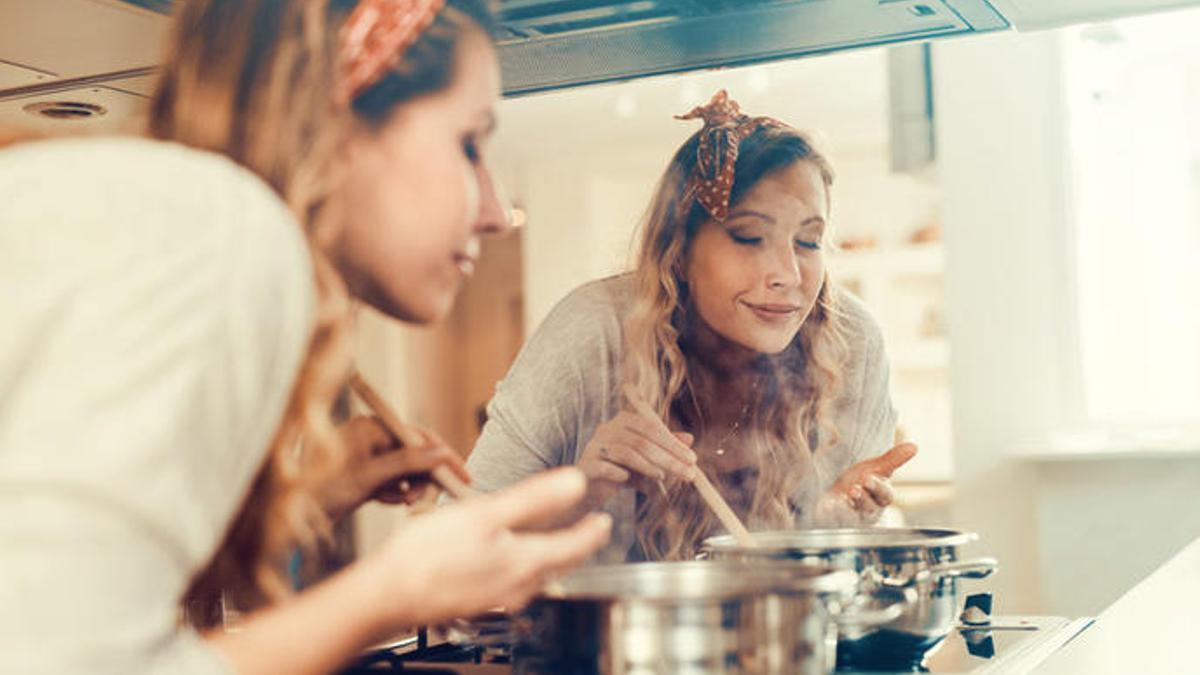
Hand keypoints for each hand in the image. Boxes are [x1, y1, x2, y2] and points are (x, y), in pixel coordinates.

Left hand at [321, 416, 470, 519]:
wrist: (291, 517)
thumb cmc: (321, 490)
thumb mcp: (368, 476)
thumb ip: (406, 463)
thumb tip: (440, 454)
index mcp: (372, 426)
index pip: (419, 436)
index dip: (443, 455)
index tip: (462, 475)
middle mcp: (372, 437)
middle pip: (416, 454)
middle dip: (423, 478)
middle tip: (422, 502)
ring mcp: (369, 455)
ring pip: (408, 470)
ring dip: (411, 488)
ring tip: (404, 504)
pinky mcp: (367, 474)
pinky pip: (395, 481)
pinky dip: (396, 493)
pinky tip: (385, 501)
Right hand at [363, 468, 611, 626]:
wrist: (388, 595)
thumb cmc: (428, 554)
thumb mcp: (486, 513)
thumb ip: (534, 499)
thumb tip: (576, 484)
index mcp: (525, 563)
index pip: (576, 547)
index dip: (593, 531)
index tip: (605, 520)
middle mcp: (518, 588)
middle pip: (560, 564)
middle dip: (578, 545)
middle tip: (589, 528)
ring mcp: (499, 599)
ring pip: (539, 576)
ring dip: (553, 556)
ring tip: (557, 538)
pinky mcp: (479, 603)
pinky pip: (515, 583)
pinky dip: (526, 565)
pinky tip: (511, 556)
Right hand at [578, 410, 696, 505]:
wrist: (589, 489)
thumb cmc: (620, 470)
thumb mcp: (646, 459)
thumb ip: (665, 448)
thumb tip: (690, 439)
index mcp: (624, 421)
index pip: (652, 428)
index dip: (673, 443)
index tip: (692, 459)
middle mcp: (608, 429)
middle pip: (642, 441)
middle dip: (668, 458)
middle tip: (688, 473)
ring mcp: (595, 446)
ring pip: (626, 452)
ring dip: (648, 466)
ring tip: (663, 477)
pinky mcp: (587, 465)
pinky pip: (605, 467)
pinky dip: (619, 473)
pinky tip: (628, 480)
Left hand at [815, 443, 916, 525]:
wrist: (836, 492)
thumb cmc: (859, 480)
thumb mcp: (875, 468)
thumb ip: (893, 459)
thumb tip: (914, 446)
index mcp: (882, 496)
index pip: (885, 494)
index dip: (877, 487)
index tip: (867, 478)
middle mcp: (870, 510)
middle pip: (870, 507)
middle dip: (862, 498)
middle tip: (853, 488)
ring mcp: (854, 518)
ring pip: (855, 516)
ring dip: (848, 507)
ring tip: (841, 496)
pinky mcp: (838, 522)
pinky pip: (837, 521)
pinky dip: (833, 513)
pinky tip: (828, 506)